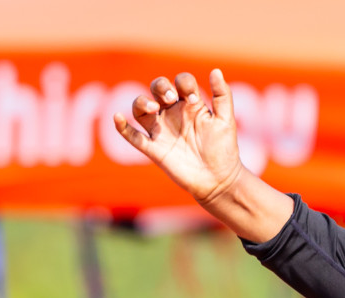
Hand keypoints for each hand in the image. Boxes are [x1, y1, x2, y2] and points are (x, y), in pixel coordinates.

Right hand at [114, 70, 293, 241]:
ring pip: (140, 108)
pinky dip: (122, 127)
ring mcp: (161, 130)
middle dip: (160, 87)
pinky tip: (118, 118)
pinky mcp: (154, 149)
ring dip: (141, 102)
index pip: (180, 82)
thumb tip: (216, 71)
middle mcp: (173, 114)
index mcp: (189, 104)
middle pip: (156, 89)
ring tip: (153, 108)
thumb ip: (223, 96)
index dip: (184, 84)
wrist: (219, 180)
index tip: (194, 100)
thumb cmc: (224, 149)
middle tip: (170, 98)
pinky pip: (132, 136)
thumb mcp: (226, 121)